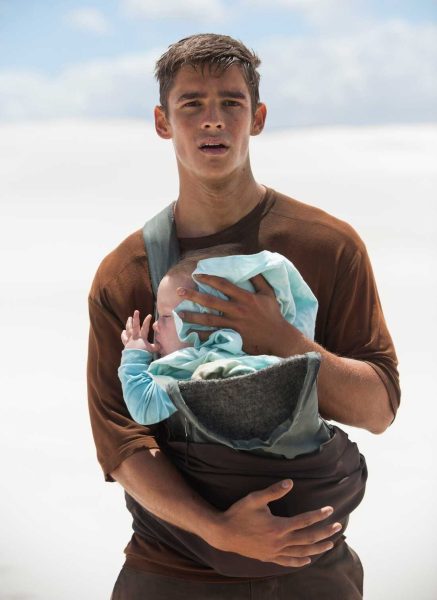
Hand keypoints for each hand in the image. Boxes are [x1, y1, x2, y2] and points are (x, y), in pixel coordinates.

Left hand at [121, 310, 159, 352]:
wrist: (133, 360)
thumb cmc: (143, 354)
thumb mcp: (151, 350)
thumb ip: (156, 346)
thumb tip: (160, 345)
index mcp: (142, 337)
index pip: (145, 327)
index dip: (147, 321)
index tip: (149, 315)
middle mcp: (135, 337)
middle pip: (135, 325)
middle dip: (136, 318)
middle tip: (136, 311)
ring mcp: (130, 339)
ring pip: (128, 329)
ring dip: (129, 323)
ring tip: (129, 318)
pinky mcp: (126, 344)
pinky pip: (124, 337)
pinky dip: (123, 334)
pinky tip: (123, 331)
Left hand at [177, 274, 298, 354]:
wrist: (278, 337)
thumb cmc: (273, 315)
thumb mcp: (269, 294)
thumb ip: (259, 279)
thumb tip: (251, 265)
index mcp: (245, 297)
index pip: (223, 284)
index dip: (208, 278)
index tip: (196, 275)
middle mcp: (237, 310)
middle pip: (210, 301)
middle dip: (193, 296)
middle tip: (179, 291)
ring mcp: (234, 324)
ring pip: (208, 319)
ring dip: (192, 316)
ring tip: (179, 313)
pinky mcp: (233, 336)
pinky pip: (213, 335)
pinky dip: (201, 334)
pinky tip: (190, 333)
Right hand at [208, 480, 340, 566]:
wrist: (223, 534)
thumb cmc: (238, 513)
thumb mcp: (255, 498)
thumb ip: (274, 491)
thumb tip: (290, 482)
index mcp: (278, 527)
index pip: (305, 521)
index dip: (318, 515)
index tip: (330, 509)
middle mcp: (280, 542)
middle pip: (308, 538)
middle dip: (325, 532)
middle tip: (338, 527)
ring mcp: (275, 552)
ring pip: (302, 552)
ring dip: (318, 548)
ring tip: (330, 544)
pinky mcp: (269, 557)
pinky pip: (288, 562)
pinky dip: (300, 562)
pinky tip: (308, 560)